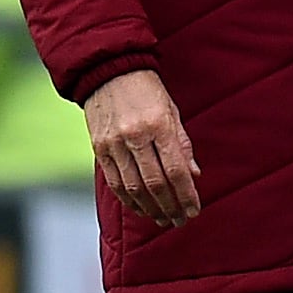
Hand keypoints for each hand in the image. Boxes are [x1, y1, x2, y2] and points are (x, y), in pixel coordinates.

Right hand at [83, 68, 201, 226]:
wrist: (108, 71)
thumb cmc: (147, 91)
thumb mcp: (172, 111)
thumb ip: (182, 144)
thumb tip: (193, 175)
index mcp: (158, 125)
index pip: (175, 169)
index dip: (186, 194)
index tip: (194, 210)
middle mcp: (135, 136)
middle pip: (155, 183)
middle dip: (170, 206)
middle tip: (180, 220)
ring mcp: (114, 143)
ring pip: (133, 187)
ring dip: (150, 208)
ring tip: (163, 219)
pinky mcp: (99, 148)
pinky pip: (114, 182)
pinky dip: (129, 200)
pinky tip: (141, 209)